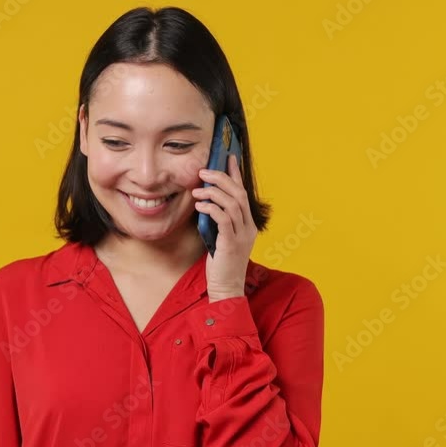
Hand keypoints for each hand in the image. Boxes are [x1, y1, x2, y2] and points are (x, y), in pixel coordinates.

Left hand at [193, 154, 257, 302]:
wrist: (226, 288)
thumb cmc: (221, 264)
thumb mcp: (220, 238)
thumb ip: (218, 221)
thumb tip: (205, 202)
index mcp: (248, 224)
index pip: (243, 193)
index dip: (236, 174)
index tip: (228, 158)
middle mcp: (248, 227)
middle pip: (239, 194)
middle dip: (222, 178)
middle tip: (203, 172)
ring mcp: (242, 236)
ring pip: (232, 204)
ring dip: (213, 193)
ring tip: (197, 191)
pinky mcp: (231, 244)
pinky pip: (224, 219)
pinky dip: (212, 208)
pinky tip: (200, 205)